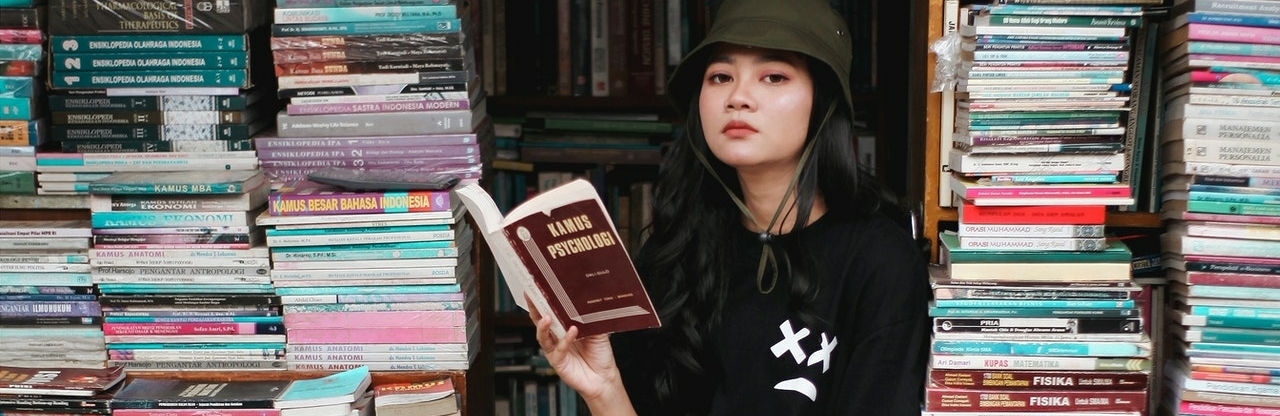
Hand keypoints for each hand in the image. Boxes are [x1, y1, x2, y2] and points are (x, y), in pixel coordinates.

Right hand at [528, 295, 634, 413]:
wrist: (604, 377)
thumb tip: (586, 301)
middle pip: (540, 321)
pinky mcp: (558, 362)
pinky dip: (565, 340)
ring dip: (543, 325)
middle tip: (532, 297)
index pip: (550, 311)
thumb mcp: (597, 330)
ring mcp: (555, 350)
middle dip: (534, 308)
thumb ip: (589, 318)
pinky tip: (572, 331)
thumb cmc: (600, 354)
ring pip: (543, 335)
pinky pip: (559, 349)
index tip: (537, 288)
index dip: (542, 301)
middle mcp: (556, 337)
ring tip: (547, 316)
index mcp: (563, 327)